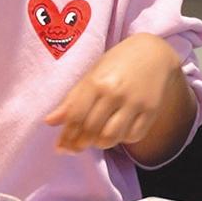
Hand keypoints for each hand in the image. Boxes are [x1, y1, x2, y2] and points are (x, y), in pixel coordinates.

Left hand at [44, 33, 184, 153]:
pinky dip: (122, 140)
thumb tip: (49, 122)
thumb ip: (71, 100)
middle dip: (80, 144)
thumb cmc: (115, 63)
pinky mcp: (151, 110)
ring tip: (93, 140)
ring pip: (112, 137)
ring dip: (100, 143)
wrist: (152, 52)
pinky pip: (133, 136)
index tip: (60, 146)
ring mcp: (135, 103)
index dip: (66, 135)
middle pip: (92, 129)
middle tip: (73, 148)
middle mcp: (115, 93)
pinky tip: (116, 134)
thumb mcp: (90, 75)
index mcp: (96, 82)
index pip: (76, 116)